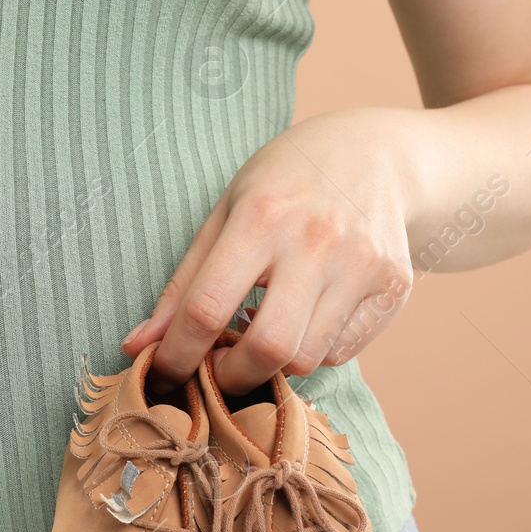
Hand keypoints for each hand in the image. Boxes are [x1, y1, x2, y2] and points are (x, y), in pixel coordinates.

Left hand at [122, 112, 415, 394]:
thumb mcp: (225, 215)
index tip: (161, 374)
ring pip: (307, 358)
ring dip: (273, 364)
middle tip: (217, 369)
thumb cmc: (284, 184)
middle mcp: (317, 241)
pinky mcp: (394, 286)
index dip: (177, 355)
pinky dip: (312, 350)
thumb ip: (183, 285)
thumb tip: (136, 347)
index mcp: (261, 216)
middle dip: (232, 377)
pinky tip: (304, 318)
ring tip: (262, 333)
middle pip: (269, 347)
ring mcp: (363, 264)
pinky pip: (342, 350)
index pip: (208, 308)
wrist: (376, 154)